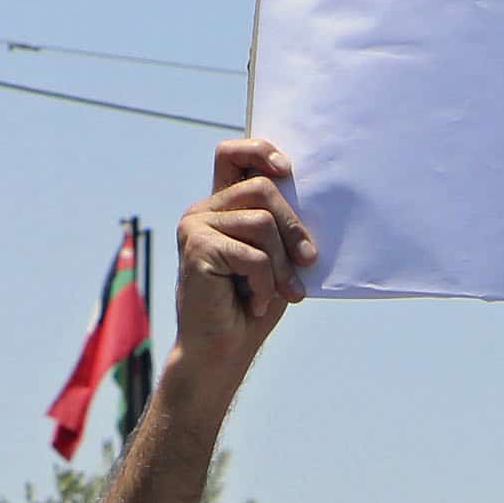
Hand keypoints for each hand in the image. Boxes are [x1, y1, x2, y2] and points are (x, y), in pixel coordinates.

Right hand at [172, 137, 314, 383]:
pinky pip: (252, 254)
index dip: (260, 150)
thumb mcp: (274, 257)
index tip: (286, 170)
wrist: (222, 352)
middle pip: (263, 189)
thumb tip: (308, 194)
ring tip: (278, 292)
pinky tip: (256, 303)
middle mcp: (203, 210)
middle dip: (293, 227)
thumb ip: (278, 223)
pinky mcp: (196, 248)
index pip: (232, 154)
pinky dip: (266, 283)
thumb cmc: (253, 306)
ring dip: (280, 264)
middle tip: (307, 261)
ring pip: (262, 223)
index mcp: (221, 206)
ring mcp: (195, 227)